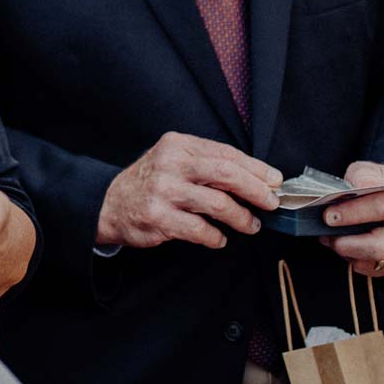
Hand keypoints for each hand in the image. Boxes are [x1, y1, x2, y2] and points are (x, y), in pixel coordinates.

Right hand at [95, 132, 281, 249]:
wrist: (109, 203)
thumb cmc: (151, 183)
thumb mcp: (174, 161)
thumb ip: (208, 164)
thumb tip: (258, 179)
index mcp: (178, 145)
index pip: (226, 153)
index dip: (256, 168)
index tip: (274, 181)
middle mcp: (170, 164)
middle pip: (226, 174)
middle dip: (256, 190)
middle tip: (271, 203)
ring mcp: (163, 191)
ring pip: (218, 204)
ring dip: (241, 218)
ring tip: (250, 225)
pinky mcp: (158, 217)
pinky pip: (200, 230)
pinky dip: (216, 237)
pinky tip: (219, 238)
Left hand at [319, 161, 383, 275]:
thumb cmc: (380, 186)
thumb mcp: (370, 171)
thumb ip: (358, 178)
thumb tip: (341, 194)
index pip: (380, 208)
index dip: (352, 213)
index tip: (328, 215)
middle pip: (378, 245)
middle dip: (346, 243)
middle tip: (326, 234)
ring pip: (373, 260)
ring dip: (346, 252)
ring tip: (332, 240)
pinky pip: (374, 270)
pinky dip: (355, 261)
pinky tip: (347, 248)